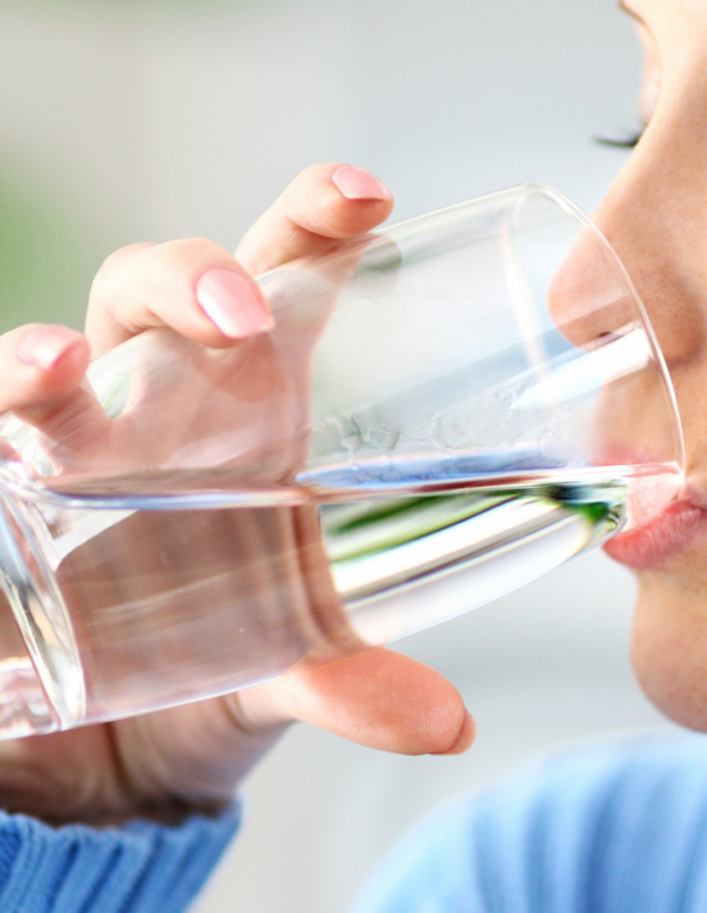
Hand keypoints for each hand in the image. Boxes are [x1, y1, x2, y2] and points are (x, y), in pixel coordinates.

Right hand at [0, 164, 474, 825]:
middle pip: (166, 284)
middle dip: (193, 275)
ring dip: (49, 350)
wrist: (140, 710)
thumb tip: (447, 728)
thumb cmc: (237, 641)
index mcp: (258, 400)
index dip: (318, 222)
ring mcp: (81, 434)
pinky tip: (10, 406)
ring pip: (57, 343)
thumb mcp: (299, 656)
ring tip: (59, 370)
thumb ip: (359, 683)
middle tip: (238, 310)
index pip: (288, 279)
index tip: (366, 194)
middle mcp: (167, 396)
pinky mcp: (13, 486)